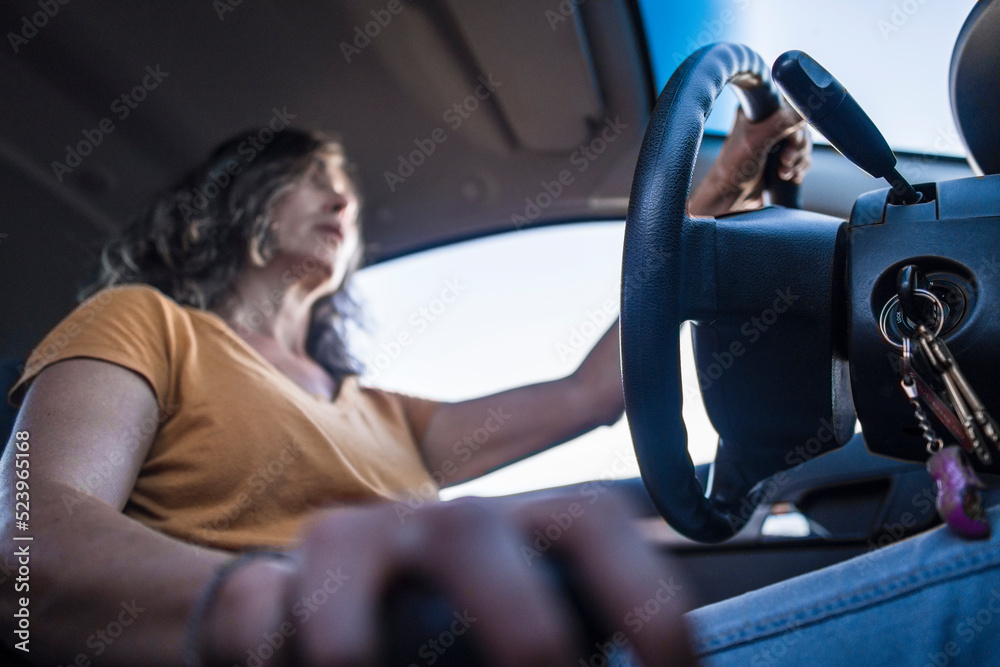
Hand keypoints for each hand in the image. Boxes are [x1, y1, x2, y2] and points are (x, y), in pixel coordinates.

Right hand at [203, 492, 697, 665]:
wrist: (319, 610)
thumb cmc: (448, 631)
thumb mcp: (525, 627)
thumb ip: (569, 640)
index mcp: (515, 533)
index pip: (590, 524)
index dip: (641, 598)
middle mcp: (435, 525)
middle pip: (471, 527)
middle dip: (517, 625)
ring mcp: (347, 546)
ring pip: (347, 563)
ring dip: (355, 652)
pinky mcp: (263, 584)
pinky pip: (257, 616)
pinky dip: (275, 661)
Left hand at [689, 106, 811, 216]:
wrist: (728, 198)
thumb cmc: (734, 169)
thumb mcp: (755, 142)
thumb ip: (779, 124)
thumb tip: (804, 113)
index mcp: (756, 112)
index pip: (789, 109)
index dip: (795, 127)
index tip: (790, 143)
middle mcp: (765, 124)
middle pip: (799, 129)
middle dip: (797, 148)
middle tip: (785, 161)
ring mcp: (773, 142)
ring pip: (802, 145)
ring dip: (798, 160)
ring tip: (784, 174)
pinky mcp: (778, 159)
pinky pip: (800, 158)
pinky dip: (799, 168)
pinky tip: (791, 177)